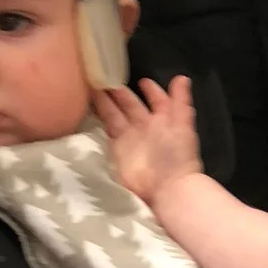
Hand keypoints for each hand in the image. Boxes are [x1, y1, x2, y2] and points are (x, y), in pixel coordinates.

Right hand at [95, 76, 202, 209]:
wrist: (166, 189)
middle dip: (118, 93)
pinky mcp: (115, 152)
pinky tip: (85, 111)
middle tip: (102, 77)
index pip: (156, 100)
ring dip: (104, 103)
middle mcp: (145, 127)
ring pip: (114, 116)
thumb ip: (181, 101)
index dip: (150, 90)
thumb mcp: (182, 125)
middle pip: (130, 106)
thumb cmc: (177, 156)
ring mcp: (129, 140)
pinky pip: (105, 133)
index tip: (141, 80)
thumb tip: (181, 77)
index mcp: (163, 119)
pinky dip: (97, 122)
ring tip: (90, 88)